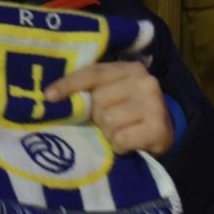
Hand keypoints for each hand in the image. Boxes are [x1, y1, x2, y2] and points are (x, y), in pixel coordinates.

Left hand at [45, 60, 173, 156]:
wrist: (165, 133)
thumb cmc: (129, 113)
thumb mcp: (114, 94)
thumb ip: (92, 91)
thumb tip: (53, 97)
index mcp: (130, 68)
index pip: (94, 73)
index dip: (70, 84)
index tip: (49, 96)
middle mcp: (144, 81)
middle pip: (99, 100)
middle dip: (97, 116)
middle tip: (108, 122)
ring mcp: (154, 104)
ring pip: (109, 121)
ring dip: (109, 133)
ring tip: (119, 132)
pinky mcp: (157, 127)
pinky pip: (121, 139)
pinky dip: (119, 146)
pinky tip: (128, 143)